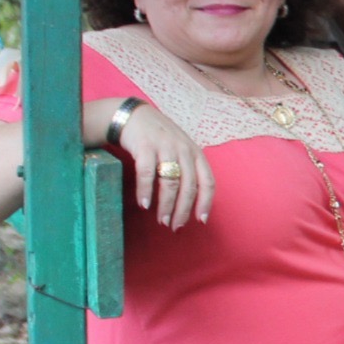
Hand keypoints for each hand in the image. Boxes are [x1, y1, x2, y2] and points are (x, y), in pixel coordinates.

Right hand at [116, 103, 214, 228]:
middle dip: (183, 210)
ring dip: (166, 205)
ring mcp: (165, 147)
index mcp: (196, 153)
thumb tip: (192, 203)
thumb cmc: (161, 139)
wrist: (135, 116)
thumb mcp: (181, 150)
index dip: (206, 203)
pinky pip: (147, 173)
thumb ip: (188, 171)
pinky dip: (146, 191)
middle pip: (189, 186)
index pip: (207, 182)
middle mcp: (184, 150)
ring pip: (170, 182)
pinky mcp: (145, 146)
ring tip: (162, 221)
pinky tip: (144, 204)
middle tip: (176, 227)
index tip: (201, 221)